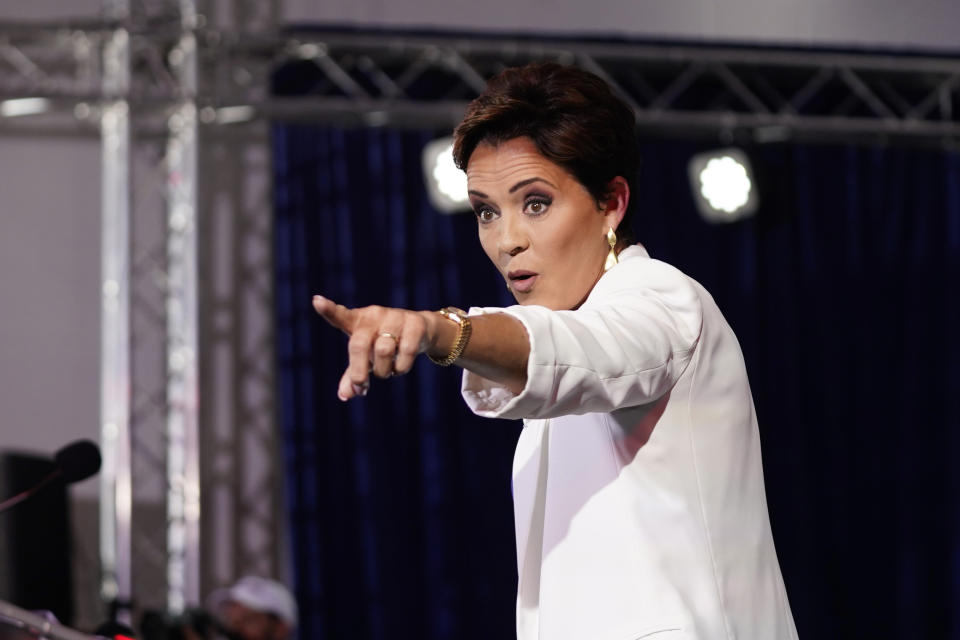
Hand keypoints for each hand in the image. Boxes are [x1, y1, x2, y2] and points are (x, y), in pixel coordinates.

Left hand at [312, 295, 433, 400]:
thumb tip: (344, 395)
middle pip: (359, 344)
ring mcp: (395, 317)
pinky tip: (400, 367)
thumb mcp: (366, 358)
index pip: (340, 316)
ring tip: (388, 371)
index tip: (316, 302)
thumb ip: (353, 375)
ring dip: (383, 371)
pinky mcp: (415, 323)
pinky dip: (401, 368)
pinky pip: (406, 351)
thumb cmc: (384, 344)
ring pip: (383, 351)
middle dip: (358, 371)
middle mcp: (374, 315)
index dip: (329, 310)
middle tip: (361, 385)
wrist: (420, 330)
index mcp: (357, 321)